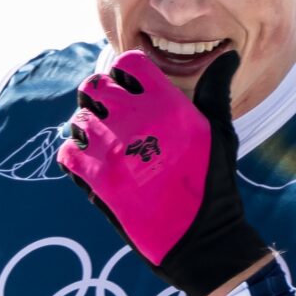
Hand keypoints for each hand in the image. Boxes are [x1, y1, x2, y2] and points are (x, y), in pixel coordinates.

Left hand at [57, 49, 268, 295]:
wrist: (202, 241)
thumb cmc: (213, 183)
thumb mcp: (220, 130)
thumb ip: (214, 88)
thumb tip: (228, 54)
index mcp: (167, 103)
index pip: (128, 62)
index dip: (125, 73)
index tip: (131, 90)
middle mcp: (136, 119)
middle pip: (94, 86)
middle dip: (99, 98)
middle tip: (111, 116)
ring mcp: (113, 149)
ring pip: (77, 119)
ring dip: (86, 129)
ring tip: (104, 144)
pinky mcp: (97, 180)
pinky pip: (67, 153)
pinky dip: (75, 156)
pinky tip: (94, 165)